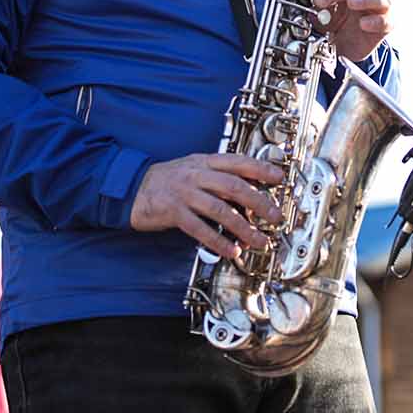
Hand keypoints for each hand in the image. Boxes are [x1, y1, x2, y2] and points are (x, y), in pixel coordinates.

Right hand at [129, 154, 282, 259]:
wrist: (132, 188)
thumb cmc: (167, 181)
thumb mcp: (193, 169)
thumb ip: (218, 178)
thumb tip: (247, 196)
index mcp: (204, 162)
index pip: (237, 162)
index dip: (260, 168)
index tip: (280, 177)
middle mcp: (196, 175)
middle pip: (234, 186)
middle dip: (259, 202)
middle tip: (275, 216)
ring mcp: (184, 193)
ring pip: (220, 209)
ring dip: (243, 227)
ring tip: (258, 240)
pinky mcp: (173, 212)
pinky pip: (200, 229)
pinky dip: (218, 241)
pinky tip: (231, 250)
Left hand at [310, 0, 391, 61]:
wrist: (345, 47)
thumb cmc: (336, 21)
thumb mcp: (322, 9)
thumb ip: (318, 0)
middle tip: (320, 0)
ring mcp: (380, 7)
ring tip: (351, 3)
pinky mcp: (386, 25)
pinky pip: (385, 21)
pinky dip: (374, 22)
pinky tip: (363, 24)